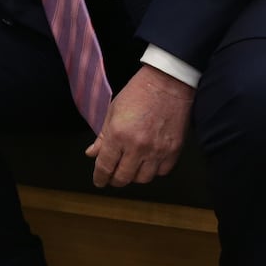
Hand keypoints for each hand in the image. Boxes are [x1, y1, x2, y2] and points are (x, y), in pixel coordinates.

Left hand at [85, 64, 193, 186]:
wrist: (168, 84)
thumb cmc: (138, 93)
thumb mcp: (113, 111)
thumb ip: (102, 136)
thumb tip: (91, 154)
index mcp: (118, 135)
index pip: (105, 166)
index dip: (100, 177)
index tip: (99, 181)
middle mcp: (137, 146)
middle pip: (123, 177)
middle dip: (115, 180)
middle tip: (112, 177)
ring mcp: (157, 150)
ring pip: (143, 179)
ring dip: (134, 176)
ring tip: (131, 168)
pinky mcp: (174, 151)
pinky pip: (162, 172)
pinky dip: (153, 171)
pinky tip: (148, 163)